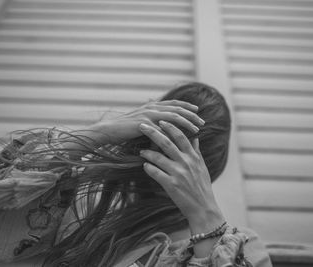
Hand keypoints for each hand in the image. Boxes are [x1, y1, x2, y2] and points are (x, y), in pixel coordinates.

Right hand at [87, 100, 204, 142]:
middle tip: (202, 121)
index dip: (186, 106)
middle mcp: (152, 107)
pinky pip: (163, 129)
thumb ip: (152, 119)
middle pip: (177, 108)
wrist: (109, 130)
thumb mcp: (140, 120)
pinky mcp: (145, 124)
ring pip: (174, 116)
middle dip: (192, 115)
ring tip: (197, 129)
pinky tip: (181, 139)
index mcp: (152, 105)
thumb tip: (163, 124)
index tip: (197, 110)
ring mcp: (149, 115)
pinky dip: (173, 134)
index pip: (174, 103)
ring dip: (187, 122)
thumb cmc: (124, 128)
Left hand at [139, 121, 224, 234]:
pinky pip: (156, 173)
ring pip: (159, 158)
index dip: (170, 127)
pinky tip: (145, 166)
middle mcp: (186, 163)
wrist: (204, 208)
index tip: (160, 121)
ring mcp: (178, 174)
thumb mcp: (202, 167)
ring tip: (141, 151)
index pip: (181, 137)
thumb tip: (195, 138)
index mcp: (193, 157)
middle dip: (153, 132)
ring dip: (148, 152)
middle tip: (142, 126)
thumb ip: (197, 152)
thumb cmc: (202, 187)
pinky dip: (149, 168)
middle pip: (167, 143)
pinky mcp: (171, 185)